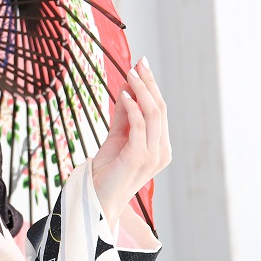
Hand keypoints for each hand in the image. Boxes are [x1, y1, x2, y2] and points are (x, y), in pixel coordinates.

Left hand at [91, 57, 171, 227]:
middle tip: (139, 62)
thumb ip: (124, 114)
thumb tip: (127, 87)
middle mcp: (162, 150)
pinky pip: (140, 126)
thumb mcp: (117, 136)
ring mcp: (153, 154)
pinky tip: (122, 94)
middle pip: (161, 108)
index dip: (152, 86)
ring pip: (154, 114)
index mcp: (160, 145)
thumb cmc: (108, 169)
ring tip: (130, 73)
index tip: (142, 64)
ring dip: (141, 90)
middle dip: (149, 83)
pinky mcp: (139, 157)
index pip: (161, 110)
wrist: (98, 198)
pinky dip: (133, 107)